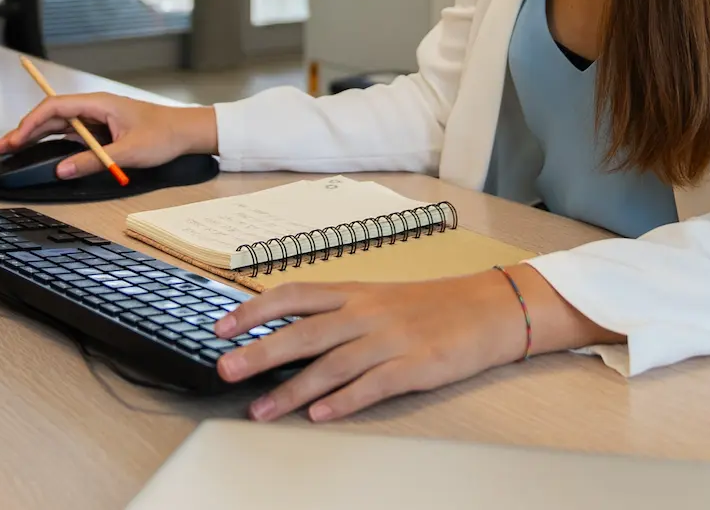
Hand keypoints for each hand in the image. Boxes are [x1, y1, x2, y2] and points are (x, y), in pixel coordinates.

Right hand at [0, 94, 216, 178]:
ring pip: (59, 124)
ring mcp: (97, 118)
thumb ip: (93, 162)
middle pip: (52, 115)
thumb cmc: (164, 135)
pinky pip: (71, 133)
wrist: (187, 132)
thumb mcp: (128, 152)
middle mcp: (95, 107)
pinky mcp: (102, 130)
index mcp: (99, 103)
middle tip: (2, 146)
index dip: (32, 122)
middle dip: (25, 129)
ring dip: (36, 135)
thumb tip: (62, 170)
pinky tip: (38, 150)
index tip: (16, 138)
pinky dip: (52, 141)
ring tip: (11, 148)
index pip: (56, 107)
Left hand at [211, 268, 552, 422]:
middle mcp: (367, 313)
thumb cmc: (430, 307)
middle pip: (304, 332)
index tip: (221, 326)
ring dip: (292, 391)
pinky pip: (373, 386)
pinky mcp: (415, 366)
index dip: (254, 309)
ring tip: (261, 411)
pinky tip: (320, 416)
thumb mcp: (379, 299)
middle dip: (260, 352)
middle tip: (225, 369)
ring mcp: (391, 340)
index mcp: (355, 293)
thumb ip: (337, 315)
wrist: (489, 308)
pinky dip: (344, 401)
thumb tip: (285, 333)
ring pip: (332, 365)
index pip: (295, 295)